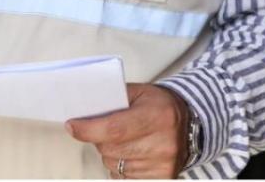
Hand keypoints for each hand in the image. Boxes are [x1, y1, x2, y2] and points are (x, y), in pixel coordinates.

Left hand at [66, 83, 189, 177]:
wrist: (191, 123)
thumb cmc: (159, 105)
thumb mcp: (138, 92)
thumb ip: (112, 98)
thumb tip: (83, 110)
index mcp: (157, 116)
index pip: (114, 128)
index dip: (88, 129)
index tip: (72, 126)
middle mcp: (163, 143)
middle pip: (112, 148)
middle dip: (98, 138)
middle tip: (103, 128)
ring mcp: (164, 163)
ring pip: (114, 164)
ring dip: (110, 153)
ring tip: (122, 139)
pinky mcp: (163, 177)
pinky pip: (125, 177)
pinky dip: (120, 166)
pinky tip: (130, 153)